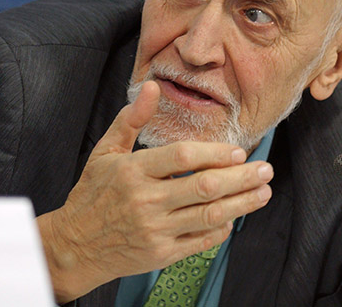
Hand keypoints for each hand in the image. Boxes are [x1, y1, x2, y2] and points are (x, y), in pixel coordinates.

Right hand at [36, 81, 273, 302]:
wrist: (75, 245)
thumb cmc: (92, 194)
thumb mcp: (105, 151)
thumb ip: (131, 120)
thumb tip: (152, 86)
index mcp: (132, 172)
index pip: (182, 157)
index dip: (215, 153)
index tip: (239, 152)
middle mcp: (145, 201)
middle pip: (204, 186)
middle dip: (241, 178)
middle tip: (265, 170)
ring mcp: (155, 230)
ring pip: (209, 215)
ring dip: (242, 203)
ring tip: (263, 192)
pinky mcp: (161, 254)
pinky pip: (200, 240)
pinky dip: (221, 228)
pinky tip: (234, 216)